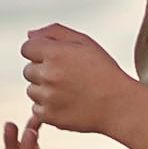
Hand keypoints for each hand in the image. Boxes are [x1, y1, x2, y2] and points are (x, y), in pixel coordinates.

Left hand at [21, 23, 140, 136]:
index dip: (40, 52)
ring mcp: (47, 96)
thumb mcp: (86, 43)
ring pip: (31, 90)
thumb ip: (56, 33)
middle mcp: (48, 74)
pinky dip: (48, 107)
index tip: (55, 59)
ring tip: (70, 91)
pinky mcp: (49, 115)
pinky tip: (68, 103)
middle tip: (68, 76)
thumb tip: (30, 34)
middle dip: (43, 71)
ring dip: (44, 90)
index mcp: (55, 53)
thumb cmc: (105, 73)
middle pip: (28, 70)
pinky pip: (36, 109)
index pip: (27, 48)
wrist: (119, 105)